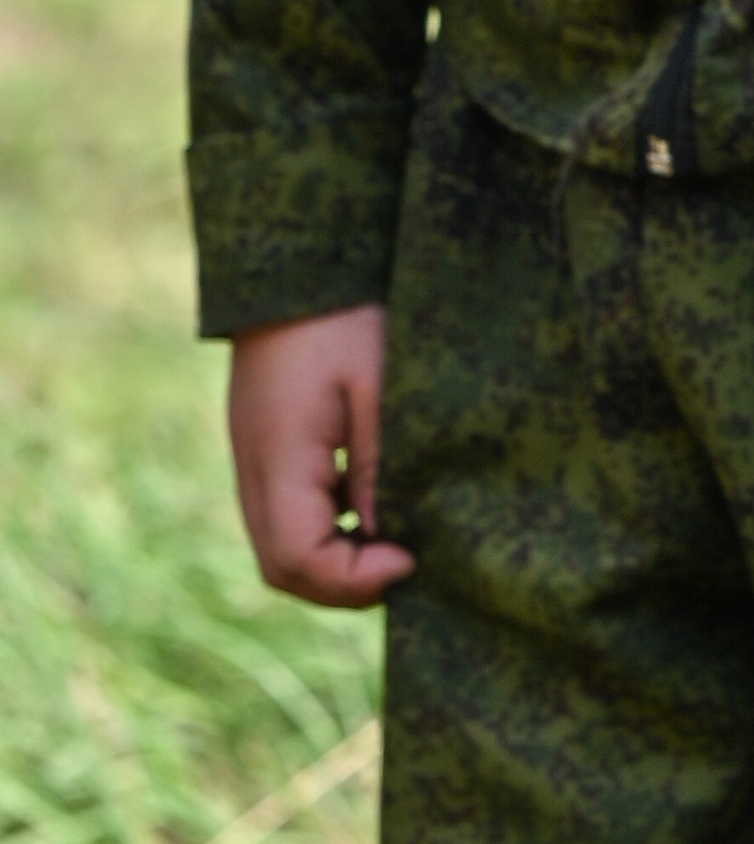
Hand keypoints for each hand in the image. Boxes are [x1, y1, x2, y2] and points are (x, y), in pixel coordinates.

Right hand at [226, 306, 415, 610]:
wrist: (297, 260)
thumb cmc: (346, 314)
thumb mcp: (377, 386)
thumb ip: (377, 468)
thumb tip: (387, 540)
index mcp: (278, 459)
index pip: (299, 560)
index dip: (354, 580)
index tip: (411, 556)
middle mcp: (253, 470)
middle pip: (283, 567)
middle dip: (344, 582)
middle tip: (405, 559)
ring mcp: (252, 459)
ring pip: (280, 546)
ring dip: (333, 558)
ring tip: (393, 535)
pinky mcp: (263, 446)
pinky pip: (284, 513)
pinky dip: (324, 527)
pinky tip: (369, 500)